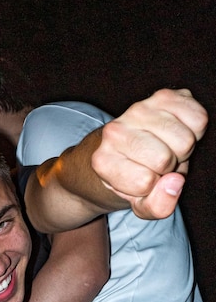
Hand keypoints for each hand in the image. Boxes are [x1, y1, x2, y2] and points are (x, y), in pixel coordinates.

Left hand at [92, 88, 207, 218]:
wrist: (132, 149)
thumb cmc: (135, 180)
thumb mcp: (141, 204)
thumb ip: (157, 206)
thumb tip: (175, 182)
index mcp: (102, 161)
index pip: (144, 182)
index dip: (153, 186)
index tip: (144, 180)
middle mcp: (114, 131)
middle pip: (165, 159)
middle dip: (169, 168)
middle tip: (158, 165)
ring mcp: (137, 110)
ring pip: (184, 140)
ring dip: (182, 150)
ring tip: (166, 149)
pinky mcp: (163, 96)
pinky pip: (198, 118)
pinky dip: (195, 130)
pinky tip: (175, 133)